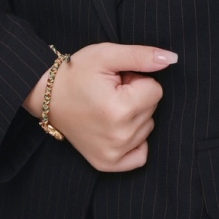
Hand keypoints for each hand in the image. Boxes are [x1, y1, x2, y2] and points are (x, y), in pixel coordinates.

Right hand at [23, 42, 177, 170]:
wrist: (47, 95)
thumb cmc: (76, 72)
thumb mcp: (108, 54)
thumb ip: (142, 56)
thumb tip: (171, 59)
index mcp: (120, 110)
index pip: (156, 90)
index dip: (137, 79)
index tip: (116, 80)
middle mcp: (119, 137)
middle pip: (152, 109)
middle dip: (136, 96)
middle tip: (110, 91)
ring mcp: (112, 154)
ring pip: (147, 127)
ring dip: (133, 114)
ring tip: (107, 105)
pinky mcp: (107, 164)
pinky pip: (141, 155)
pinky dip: (135, 140)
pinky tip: (117, 127)